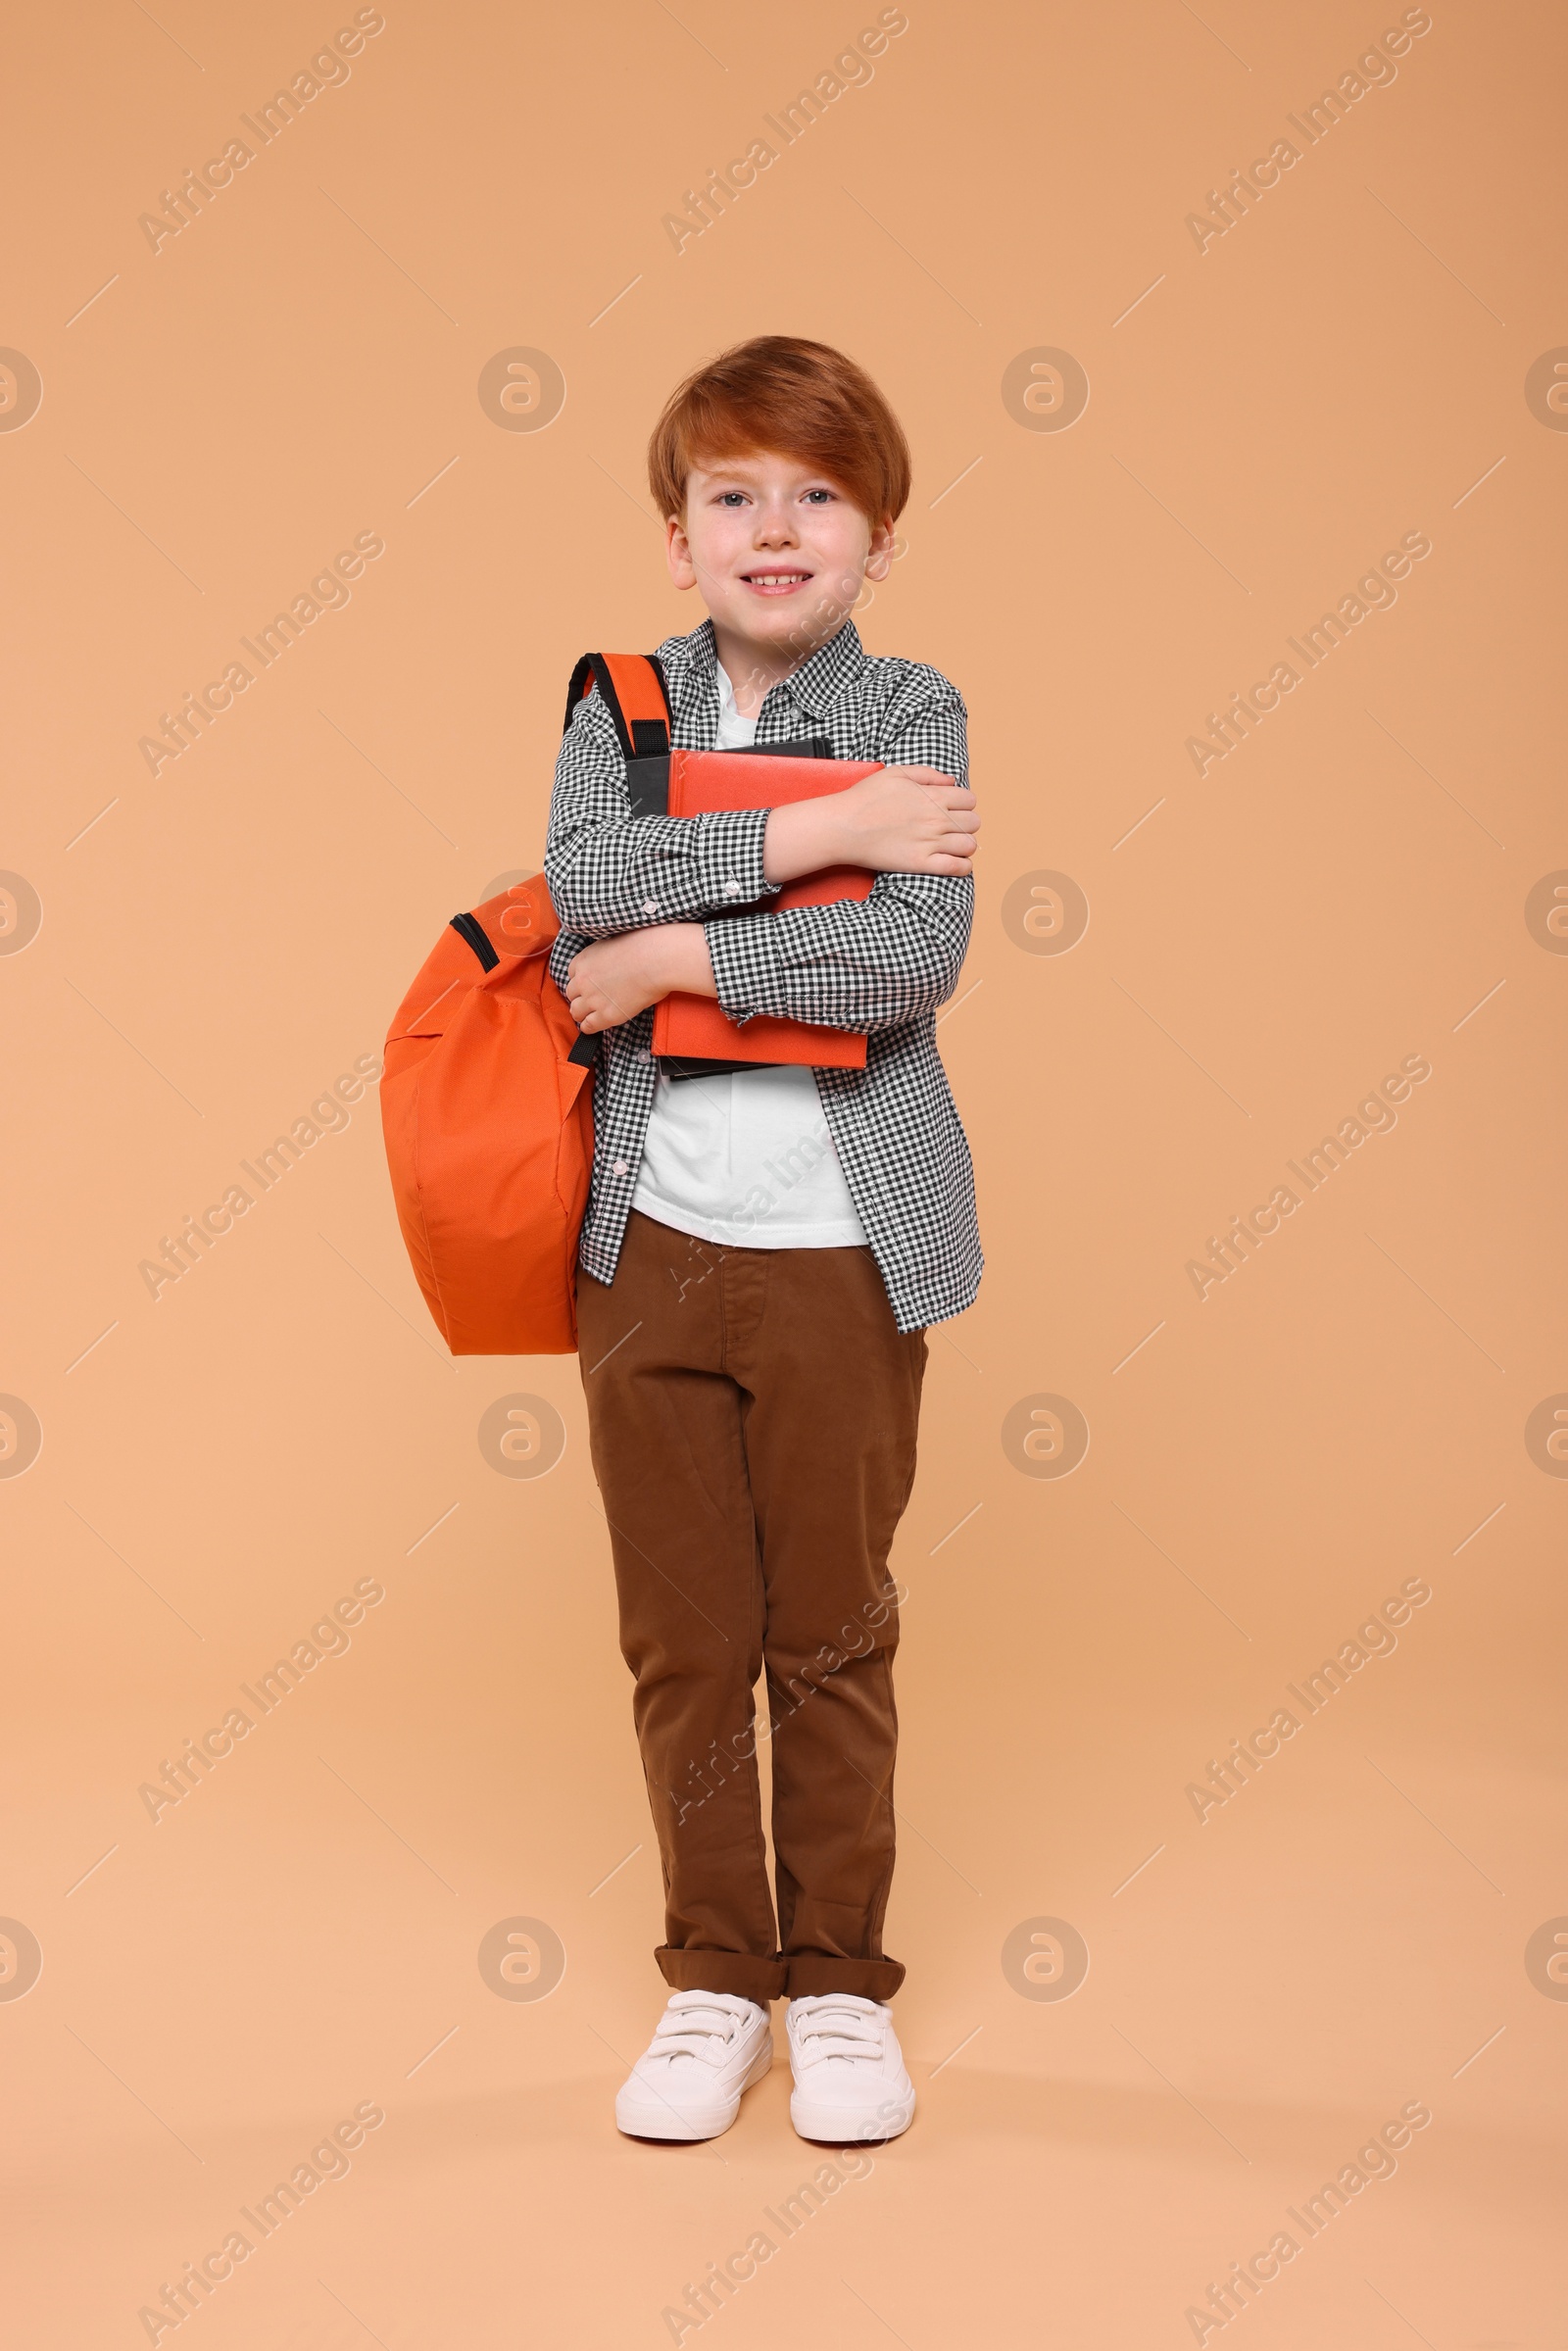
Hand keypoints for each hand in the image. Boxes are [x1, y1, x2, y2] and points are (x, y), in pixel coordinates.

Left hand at [565, 923, 716, 1033]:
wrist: (656, 961)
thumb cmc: (642, 947)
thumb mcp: (612, 942)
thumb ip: (602, 956)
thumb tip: (606, 962)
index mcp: (583, 960)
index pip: (572, 974)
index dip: (581, 980)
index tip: (590, 983)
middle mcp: (583, 981)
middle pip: (571, 993)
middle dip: (581, 996)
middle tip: (593, 999)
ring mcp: (593, 999)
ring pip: (575, 1011)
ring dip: (583, 1012)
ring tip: (592, 1013)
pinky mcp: (606, 1016)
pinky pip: (588, 1026)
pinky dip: (590, 1026)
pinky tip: (596, 1024)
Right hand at [763, 766, 977, 882]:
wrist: (844, 826)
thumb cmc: (866, 798)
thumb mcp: (897, 773)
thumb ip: (928, 774)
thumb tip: (952, 780)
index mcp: (933, 795)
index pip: (970, 800)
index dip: (963, 804)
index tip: (951, 809)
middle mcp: (936, 818)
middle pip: (974, 822)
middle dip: (965, 824)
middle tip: (950, 827)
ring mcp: (930, 842)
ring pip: (970, 845)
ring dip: (964, 844)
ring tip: (951, 845)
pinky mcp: (921, 863)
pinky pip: (957, 867)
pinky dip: (963, 866)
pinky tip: (954, 862)